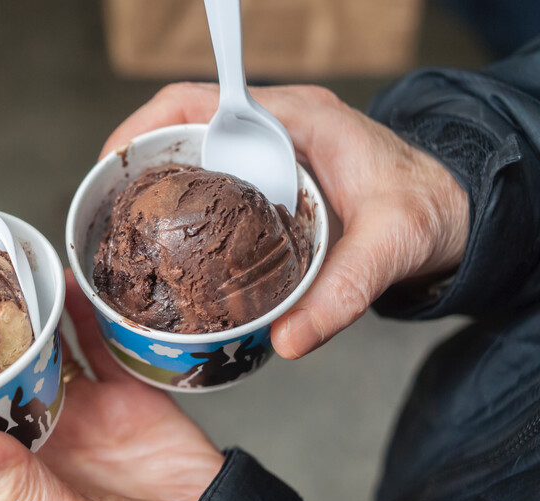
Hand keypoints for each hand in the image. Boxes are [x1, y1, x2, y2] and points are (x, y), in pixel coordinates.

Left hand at [0, 270, 223, 500]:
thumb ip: (10, 486)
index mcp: (21, 463)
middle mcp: (49, 429)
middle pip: (12, 374)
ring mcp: (87, 406)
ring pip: (52, 352)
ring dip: (36, 322)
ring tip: (17, 286)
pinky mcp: (124, 388)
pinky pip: (99, 344)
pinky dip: (84, 315)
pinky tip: (67, 288)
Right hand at [102, 83, 468, 358]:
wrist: (454, 208)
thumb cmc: (428, 209)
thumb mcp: (389, 248)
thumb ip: (341, 294)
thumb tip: (287, 339)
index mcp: (299, 120)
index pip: (203, 100)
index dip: (147, 124)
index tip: (113, 162)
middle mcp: (278, 128)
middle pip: (186, 126)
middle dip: (140, 160)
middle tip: (108, 208)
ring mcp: (273, 151)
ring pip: (196, 151)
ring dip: (157, 180)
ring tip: (125, 224)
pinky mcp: (273, 177)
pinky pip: (215, 175)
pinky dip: (185, 198)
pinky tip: (172, 237)